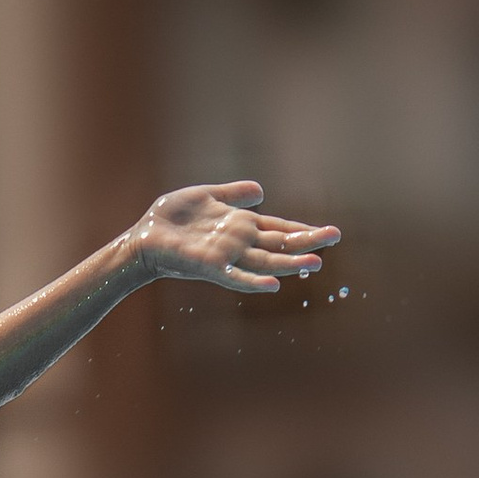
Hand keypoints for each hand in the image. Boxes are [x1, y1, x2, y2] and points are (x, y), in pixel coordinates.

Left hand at [131, 179, 337, 296]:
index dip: (302, 230)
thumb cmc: (172, 218)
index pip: (278, 229)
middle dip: (307, 242)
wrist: (144, 236)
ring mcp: (226, 255)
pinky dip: (253, 282)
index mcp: (241, 225)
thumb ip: (234, 194)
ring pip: (265, 262)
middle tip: (335, 237)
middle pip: (279, 244)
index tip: (328, 232)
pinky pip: (235, 276)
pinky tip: (272, 286)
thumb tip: (261, 191)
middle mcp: (239, 242)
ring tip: (314, 262)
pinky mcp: (209, 265)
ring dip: (289, 264)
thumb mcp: (207, 196)